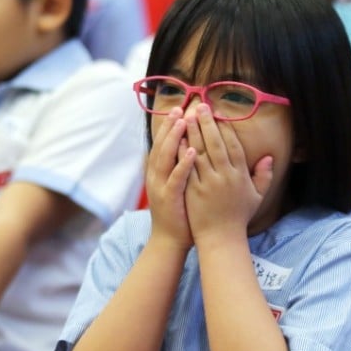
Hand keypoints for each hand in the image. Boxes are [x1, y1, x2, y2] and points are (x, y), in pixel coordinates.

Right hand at [145, 107, 194, 249]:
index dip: (169, 128)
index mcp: (158, 174)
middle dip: (169, 127)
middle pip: (161, 147)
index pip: (162, 146)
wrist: (169, 241)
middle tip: (179, 108)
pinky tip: (193, 151)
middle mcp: (156, 178)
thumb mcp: (176, 188)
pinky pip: (177, 178)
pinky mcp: (169, 199)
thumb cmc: (179, 215)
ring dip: (174, 138)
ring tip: (183, 121)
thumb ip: (179, 169)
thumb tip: (189, 150)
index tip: (179, 110)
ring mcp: (160, 188)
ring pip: (165, 158)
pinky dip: (184, 163)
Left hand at [183, 104, 272, 245]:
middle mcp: (225, 177)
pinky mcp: (193, 191)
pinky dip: (182, 153)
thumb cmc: (238, 217)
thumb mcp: (257, 197)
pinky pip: (187, 168)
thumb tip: (270, 157)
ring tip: (186, 116)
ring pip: (199, 152)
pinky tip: (177, 139)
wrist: (221, 238)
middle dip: (207, 123)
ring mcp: (208, 184)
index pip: (233, 146)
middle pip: (215, 144)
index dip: (225, 128)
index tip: (219, 114)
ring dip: (193, 133)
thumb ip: (264, 176)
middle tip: (200, 106)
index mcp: (240, 176)